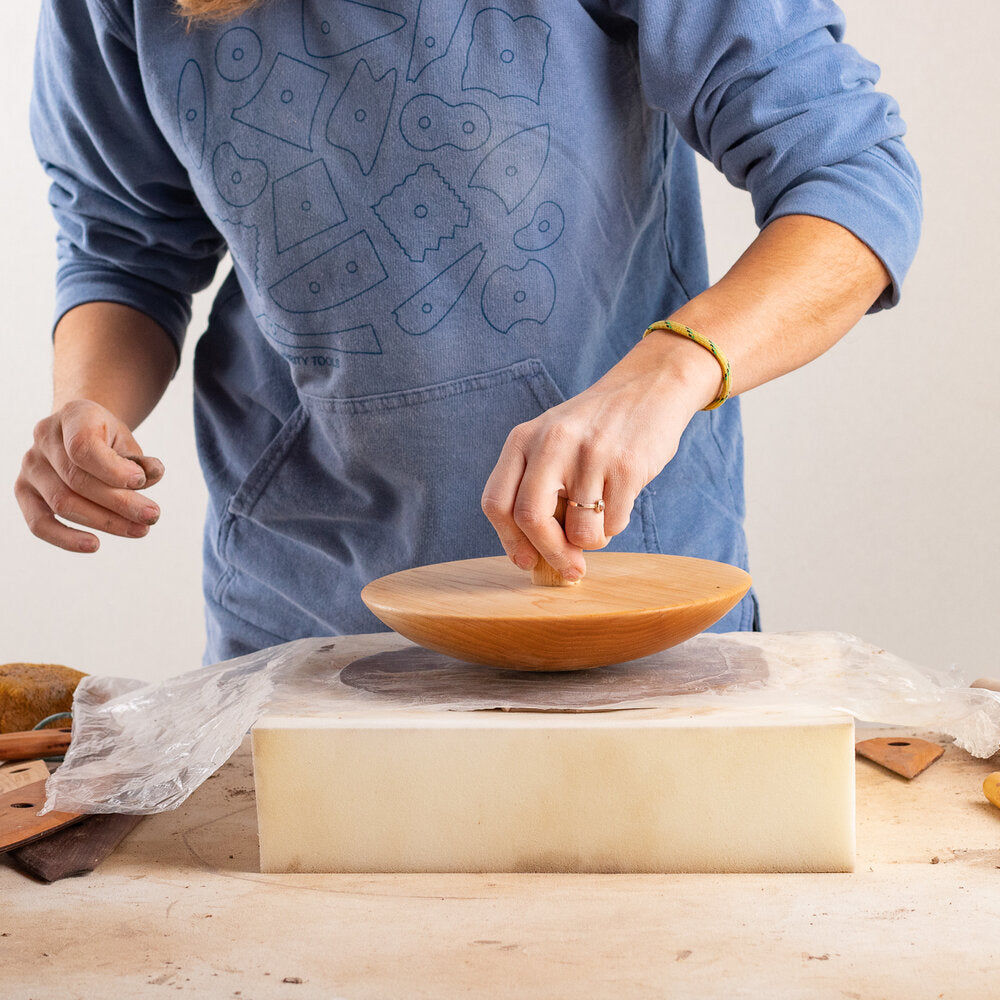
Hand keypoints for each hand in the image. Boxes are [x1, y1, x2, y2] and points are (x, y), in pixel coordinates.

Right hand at [15, 399, 164, 552]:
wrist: (78, 432)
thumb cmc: (107, 439)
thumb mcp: (127, 440)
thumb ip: (138, 460)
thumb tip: (153, 474)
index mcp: (73, 415)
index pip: (84, 446)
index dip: (113, 469)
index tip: (142, 482)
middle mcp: (44, 438)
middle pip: (78, 480)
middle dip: (120, 503)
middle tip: (152, 516)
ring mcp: (30, 465)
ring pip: (63, 503)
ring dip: (105, 522)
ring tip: (140, 530)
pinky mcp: (24, 491)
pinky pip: (39, 523)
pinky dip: (65, 538)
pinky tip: (95, 545)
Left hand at [481, 333, 720, 579]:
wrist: (650, 386)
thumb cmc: (595, 427)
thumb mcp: (551, 441)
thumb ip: (535, 486)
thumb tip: (532, 555)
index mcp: (523, 438)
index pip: (496, 502)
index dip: (509, 540)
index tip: (525, 560)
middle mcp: (552, 443)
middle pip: (531, 519)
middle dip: (550, 554)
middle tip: (569, 569)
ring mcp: (590, 454)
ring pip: (580, 531)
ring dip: (592, 541)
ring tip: (600, 519)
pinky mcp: (627, 466)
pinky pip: (614, 523)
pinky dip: (616, 525)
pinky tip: (620, 500)